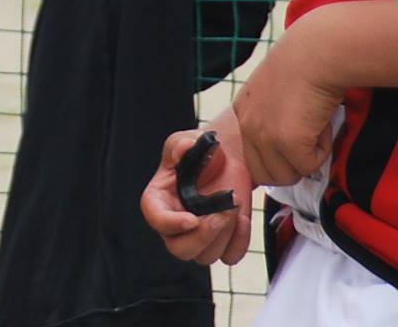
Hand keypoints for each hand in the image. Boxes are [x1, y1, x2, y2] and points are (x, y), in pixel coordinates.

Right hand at [141, 114, 253, 265]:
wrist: (232, 159)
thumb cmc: (204, 152)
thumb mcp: (188, 141)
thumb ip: (181, 144)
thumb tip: (183, 148)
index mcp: (159, 199)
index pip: (156, 219)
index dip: (170, 224)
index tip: (191, 219)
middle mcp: (175, 223)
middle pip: (179, 249)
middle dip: (203, 236)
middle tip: (221, 214)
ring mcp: (198, 236)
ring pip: (206, 255)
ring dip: (224, 234)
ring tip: (233, 207)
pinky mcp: (222, 242)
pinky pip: (229, 256)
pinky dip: (239, 242)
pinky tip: (242, 219)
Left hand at [230, 14, 345, 186]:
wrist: (318, 53)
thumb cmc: (307, 64)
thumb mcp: (277, 91)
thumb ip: (275, 117)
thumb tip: (291, 150)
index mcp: (243, 111)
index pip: (252, 156)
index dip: (278, 158)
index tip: (297, 144)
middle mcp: (247, 124)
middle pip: (265, 174)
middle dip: (292, 167)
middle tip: (310, 143)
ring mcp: (264, 134)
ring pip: (287, 175)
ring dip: (307, 159)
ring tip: (316, 128)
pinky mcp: (287, 142)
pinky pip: (308, 166)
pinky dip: (323, 151)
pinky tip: (323, 124)